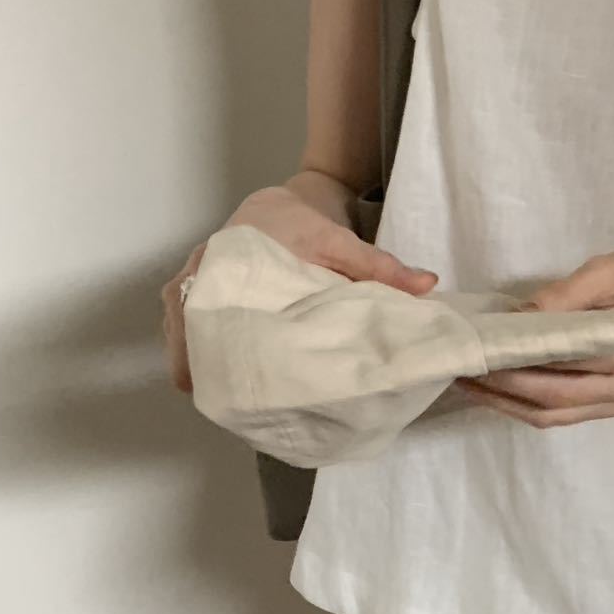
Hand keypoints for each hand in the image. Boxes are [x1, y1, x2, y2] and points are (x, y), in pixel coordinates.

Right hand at [160, 183, 437, 393]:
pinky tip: (241, 392)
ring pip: (186, 348)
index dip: (215, 360)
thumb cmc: (302, 223)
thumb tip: (428, 286)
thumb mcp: (341, 242)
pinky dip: (211, 366)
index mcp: (220, 266)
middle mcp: (193, 284)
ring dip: (211, 374)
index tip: (244, 388)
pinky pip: (192, 345)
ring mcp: (189, 297)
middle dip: (215, 377)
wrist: (278, 204)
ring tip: (248, 407)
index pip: (200, 320)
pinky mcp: (198, 309)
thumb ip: (380, 267)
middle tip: (252, 409)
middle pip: (188, 344)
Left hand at [454, 247, 613, 428]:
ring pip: (557, 416)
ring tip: (471, 382)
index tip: (482, 345)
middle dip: (506, 386)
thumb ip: (570, 294)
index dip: (524, 358)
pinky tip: (498, 391)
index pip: (573, 362)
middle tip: (465, 367)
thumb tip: (518, 316)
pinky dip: (526, 406)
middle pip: (561, 398)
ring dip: (509, 403)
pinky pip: (564, 416)